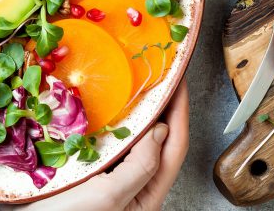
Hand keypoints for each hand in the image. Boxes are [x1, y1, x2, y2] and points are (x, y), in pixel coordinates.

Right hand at [5, 80, 188, 210]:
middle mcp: (136, 189)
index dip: (179, 111)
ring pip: (137, 143)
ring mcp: (114, 182)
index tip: (178, 81)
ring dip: (140, 114)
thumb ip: (141, 166)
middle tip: (160, 76)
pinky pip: (113, 146)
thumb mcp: (108, 196)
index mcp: (148, 197)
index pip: (175, 146)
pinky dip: (116, 124)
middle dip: (163, 109)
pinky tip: (109, 109)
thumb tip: (161, 130)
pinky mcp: (94, 176)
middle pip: (160, 143)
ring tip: (139, 86)